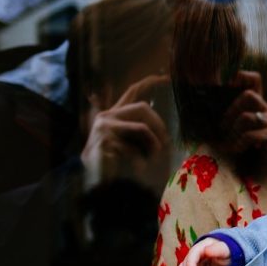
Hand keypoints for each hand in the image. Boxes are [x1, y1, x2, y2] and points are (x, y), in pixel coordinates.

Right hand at [81, 74, 170, 196]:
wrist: (98, 188)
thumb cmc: (119, 170)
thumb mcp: (134, 148)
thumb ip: (144, 134)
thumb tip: (165, 132)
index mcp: (114, 116)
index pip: (133, 90)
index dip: (150, 81)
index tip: (168, 77)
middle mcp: (106, 117)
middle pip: (141, 107)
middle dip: (158, 125)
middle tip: (166, 143)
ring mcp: (103, 127)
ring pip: (141, 127)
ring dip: (153, 145)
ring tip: (154, 158)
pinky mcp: (104, 139)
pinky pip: (133, 145)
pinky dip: (140, 158)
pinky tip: (138, 168)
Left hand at [217, 71, 266, 153]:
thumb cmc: (249, 151)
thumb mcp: (238, 129)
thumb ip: (230, 118)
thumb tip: (206, 110)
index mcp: (259, 105)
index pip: (255, 79)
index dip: (242, 77)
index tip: (227, 84)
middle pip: (248, 95)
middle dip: (230, 112)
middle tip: (221, 128)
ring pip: (246, 117)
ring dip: (232, 132)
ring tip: (227, 145)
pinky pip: (250, 135)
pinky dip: (238, 143)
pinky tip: (236, 150)